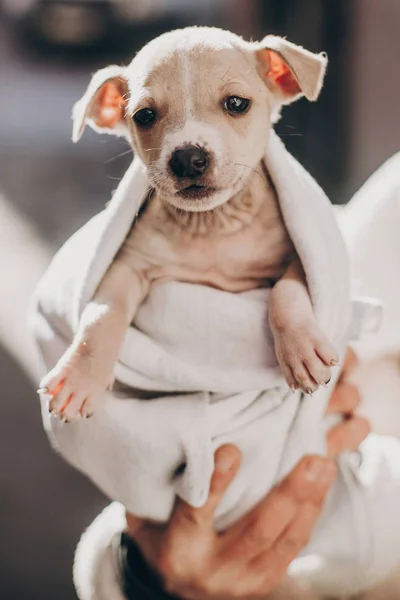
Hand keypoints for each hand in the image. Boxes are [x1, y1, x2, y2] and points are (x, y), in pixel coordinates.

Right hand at [126, 347, 369, 599]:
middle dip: (288, 495)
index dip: (216, 482)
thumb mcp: (148, 511)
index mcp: (177, 550)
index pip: (196, 513)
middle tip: (312, 460)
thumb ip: (167, 480)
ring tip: (325, 467)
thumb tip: (177, 429)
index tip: (232, 449)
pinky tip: (322, 486)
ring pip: (284, 542)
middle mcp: (211, 571)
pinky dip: (310, 515)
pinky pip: (293, 548)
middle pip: (256, 532)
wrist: (171, 587)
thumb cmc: (158, 533)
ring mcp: (243, 583)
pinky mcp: (264, 583)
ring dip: (309, 503)